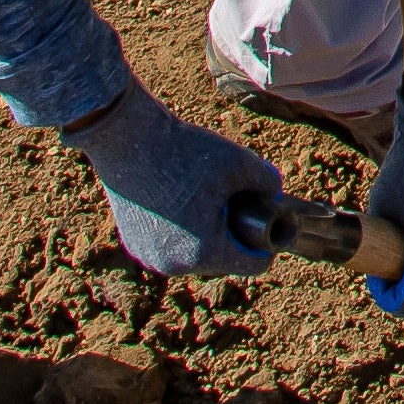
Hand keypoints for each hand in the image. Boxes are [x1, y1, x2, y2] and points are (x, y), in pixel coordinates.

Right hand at [57, 84, 286, 278]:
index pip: (254, 265)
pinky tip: (183, 202)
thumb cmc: (185, 151)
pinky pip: (172, 245)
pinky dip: (182, 230)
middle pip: (224, 258)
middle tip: (231, 198)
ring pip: (197, 253)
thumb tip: (276, 198)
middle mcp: (175, 266)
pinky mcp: (135, 246)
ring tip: (206, 198)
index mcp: (204, 253)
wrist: (127, 138)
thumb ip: (269, 184)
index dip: (268, 242)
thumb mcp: (240, 162)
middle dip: (234, 233)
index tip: (266, 217)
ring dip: (207, 233)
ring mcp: (150, 258)